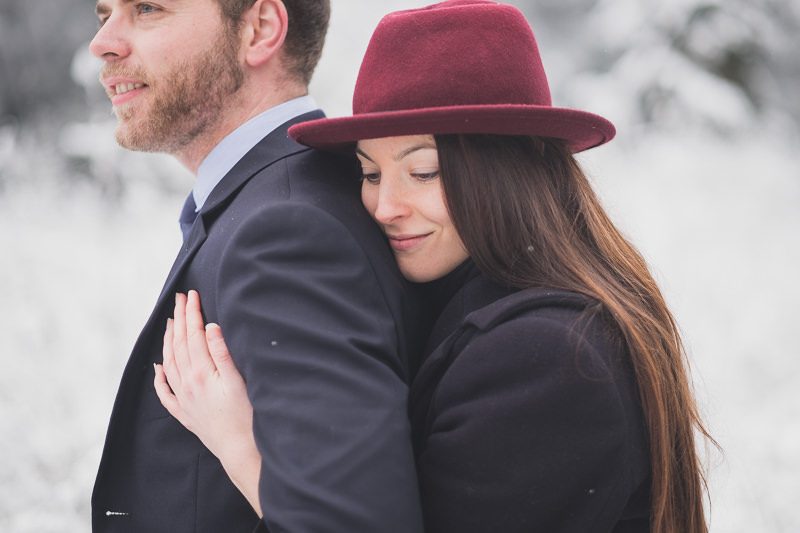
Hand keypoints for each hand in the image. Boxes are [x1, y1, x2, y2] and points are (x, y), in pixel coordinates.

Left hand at [154, 290, 262, 516]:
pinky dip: (159, 378)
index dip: (192, 313)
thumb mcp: (238, 380)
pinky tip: (157, 368)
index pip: (192, 335)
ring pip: (169, 364)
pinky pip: (165, 393)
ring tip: (168, 323)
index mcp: (201, 373)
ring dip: (168, 341)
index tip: (192, 295)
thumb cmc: (245, 415)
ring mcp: (184, 399)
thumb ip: (221, 353)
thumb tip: (209, 327)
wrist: (239, 449)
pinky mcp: (185, 413)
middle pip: (179, 345)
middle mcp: (187, 384)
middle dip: (178, 319)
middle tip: (179, 299)